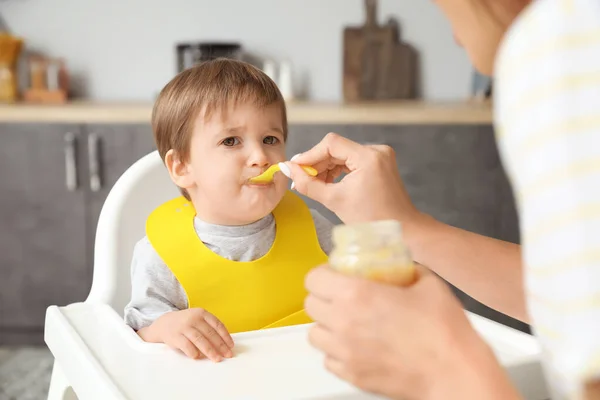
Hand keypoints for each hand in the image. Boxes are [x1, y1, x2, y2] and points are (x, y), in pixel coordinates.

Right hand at [137, 308, 234, 361]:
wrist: (164, 324)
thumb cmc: (186, 324)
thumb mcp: (198, 319)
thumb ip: (209, 327)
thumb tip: (225, 343)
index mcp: (201, 313)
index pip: (217, 325)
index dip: (225, 336)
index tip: (231, 346)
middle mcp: (193, 319)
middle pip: (210, 334)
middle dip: (221, 346)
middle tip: (227, 355)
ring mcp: (184, 327)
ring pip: (200, 340)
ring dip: (210, 351)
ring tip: (217, 359)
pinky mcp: (175, 337)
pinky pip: (187, 346)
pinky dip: (194, 353)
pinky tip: (198, 357)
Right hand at [284, 133, 418, 223]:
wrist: (402, 230)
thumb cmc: (371, 220)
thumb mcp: (334, 201)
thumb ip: (307, 184)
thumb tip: (288, 169)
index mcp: (368, 157)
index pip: (331, 143)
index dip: (310, 154)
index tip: (295, 167)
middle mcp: (377, 151)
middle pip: (337, 148)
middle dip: (317, 163)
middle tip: (300, 179)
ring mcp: (380, 156)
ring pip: (343, 154)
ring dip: (327, 167)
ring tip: (315, 185)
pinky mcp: (380, 163)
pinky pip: (353, 161)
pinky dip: (339, 170)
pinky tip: (329, 183)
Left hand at [304, 266, 520, 399]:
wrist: (454, 373)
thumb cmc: (443, 329)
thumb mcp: (427, 283)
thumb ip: (406, 269)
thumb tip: (400, 265)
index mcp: (356, 294)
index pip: (314, 279)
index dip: (323, 274)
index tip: (335, 275)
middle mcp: (343, 323)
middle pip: (310, 305)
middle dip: (323, 297)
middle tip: (341, 296)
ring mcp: (345, 352)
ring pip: (314, 334)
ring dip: (326, 325)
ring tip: (346, 323)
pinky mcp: (352, 375)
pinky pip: (328, 360)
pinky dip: (336, 352)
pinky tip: (356, 346)